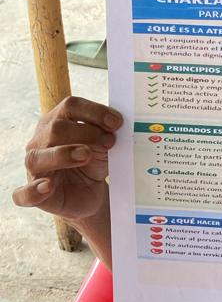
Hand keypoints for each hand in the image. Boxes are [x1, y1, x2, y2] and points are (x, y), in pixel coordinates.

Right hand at [12, 96, 122, 222]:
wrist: (90, 194)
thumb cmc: (92, 164)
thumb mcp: (102, 147)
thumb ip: (104, 134)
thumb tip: (113, 126)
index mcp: (56, 122)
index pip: (70, 106)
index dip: (94, 111)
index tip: (116, 122)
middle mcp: (40, 142)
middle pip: (55, 129)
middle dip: (86, 133)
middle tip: (109, 142)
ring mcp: (34, 168)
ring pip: (37, 158)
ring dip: (63, 155)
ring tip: (86, 155)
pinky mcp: (33, 194)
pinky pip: (24, 194)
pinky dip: (34, 190)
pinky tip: (48, 187)